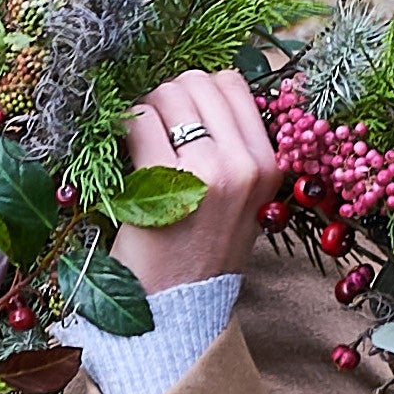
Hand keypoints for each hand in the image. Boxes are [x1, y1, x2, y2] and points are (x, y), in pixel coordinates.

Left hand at [114, 68, 285, 295]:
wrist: (177, 311)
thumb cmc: (200, 254)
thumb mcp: (239, 202)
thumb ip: (232, 148)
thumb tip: (198, 88)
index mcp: (268, 165)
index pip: (232, 84)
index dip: (198, 94)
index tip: (182, 122)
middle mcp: (245, 164)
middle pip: (197, 82)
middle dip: (169, 100)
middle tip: (158, 138)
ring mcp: (210, 171)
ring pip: (167, 94)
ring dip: (146, 112)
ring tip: (145, 151)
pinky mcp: (169, 180)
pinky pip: (139, 120)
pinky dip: (125, 129)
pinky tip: (127, 158)